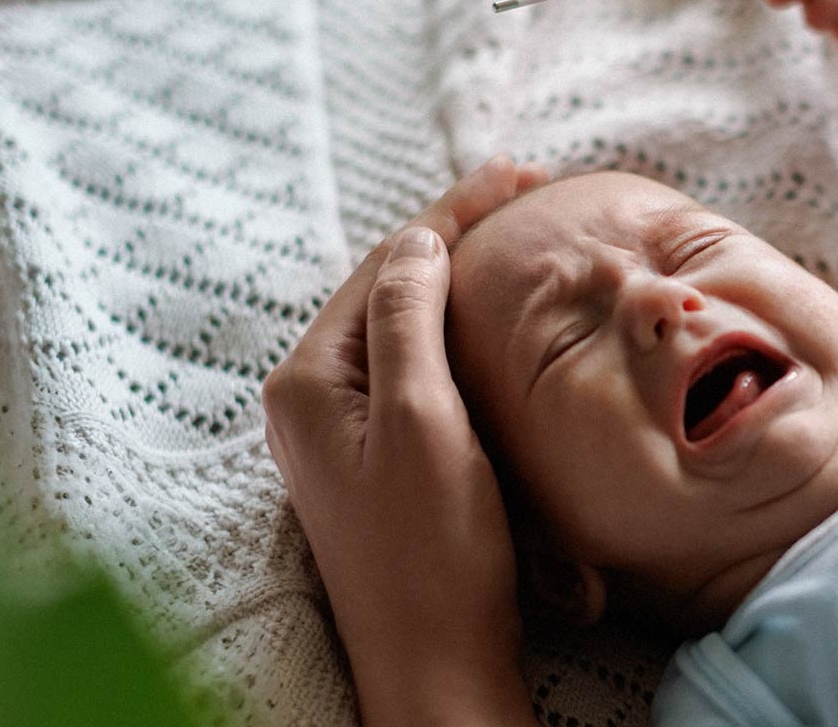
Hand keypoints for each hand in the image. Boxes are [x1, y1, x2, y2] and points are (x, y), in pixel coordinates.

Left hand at [263, 157, 548, 724]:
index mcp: (308, 381)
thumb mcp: (423, 422)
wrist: (434, 662)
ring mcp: (340, 432)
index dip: (454, 213)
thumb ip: (408, 322)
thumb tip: (414, 242)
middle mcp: (311, 400)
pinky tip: (493, 316)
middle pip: (389, 287)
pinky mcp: (374, 460)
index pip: (385, 264)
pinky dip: (457, 330)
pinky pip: (415, 368)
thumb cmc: (432, 553)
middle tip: (529, 191)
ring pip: (404, 325)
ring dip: (458, 276)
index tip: (522, 175)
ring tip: (515, 234)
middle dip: (456, 235)